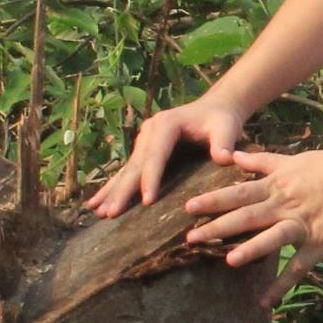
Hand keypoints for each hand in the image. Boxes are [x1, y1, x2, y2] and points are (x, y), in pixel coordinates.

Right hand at [87, 96, 248, 217]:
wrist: (214, 109)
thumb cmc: (221, 121)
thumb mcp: (226, 128)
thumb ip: (224, 142)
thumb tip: (224, 158)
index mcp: (166, 125)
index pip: (156, 156)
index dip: (150, 179)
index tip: (147, 201)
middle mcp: (150, 131)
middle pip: (135, 165)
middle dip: (123, 190)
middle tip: (111, 213)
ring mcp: (144, 141)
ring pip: (126, 170)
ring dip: (112, 191)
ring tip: (97, 210)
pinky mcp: (143, 150)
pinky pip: (128, 171)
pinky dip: (114, 187)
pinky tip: (98, 202)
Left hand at [177, 144, 322, 294]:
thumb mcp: (294, 160)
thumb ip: (262, 162)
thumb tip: (233, 157)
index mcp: (278, 184)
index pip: (239, 191)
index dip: (213, 199)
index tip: (188, 206)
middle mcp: (286, 204)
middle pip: (247, 215)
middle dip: (218, 226)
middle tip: (190, 238)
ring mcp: (303, 224)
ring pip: (274, 236)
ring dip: (252, 249)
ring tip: (229, 261)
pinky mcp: (320, 243)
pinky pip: (299, 267)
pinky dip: (283, 285)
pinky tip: (266, 303)